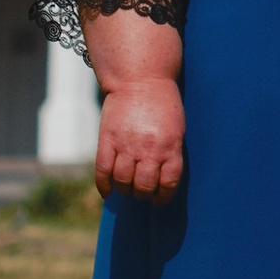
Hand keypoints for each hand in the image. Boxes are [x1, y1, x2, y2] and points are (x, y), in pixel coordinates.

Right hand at [96, 76, 186, 200]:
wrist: (140, 78)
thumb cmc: (162, 104)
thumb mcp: (176, 128)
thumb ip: (169, 152)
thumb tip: (162, 179)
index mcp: (170, 146)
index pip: (168, 183)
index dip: (163, 197)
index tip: (159, 200)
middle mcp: (149, 149)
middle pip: (143, 186)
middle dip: (143, 194)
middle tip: (141, 192)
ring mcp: (126, 145)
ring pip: (123, 181)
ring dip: (125, 190)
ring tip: (127, 188)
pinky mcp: (107, 140)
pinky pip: (103, 171)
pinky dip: (104, 186)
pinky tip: (108, 192)